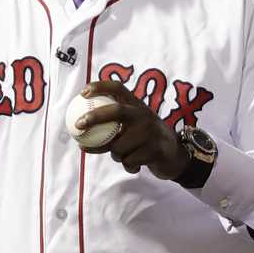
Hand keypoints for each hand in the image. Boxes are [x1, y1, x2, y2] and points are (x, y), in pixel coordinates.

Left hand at [73, 80, 188, 179]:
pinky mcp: (155, 149)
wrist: (175, 156)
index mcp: (137, 105)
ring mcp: (151, 132)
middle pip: (116, 110)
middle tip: (78, 125)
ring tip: (126, 155)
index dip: (100, 87)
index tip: (82, 93)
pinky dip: (128, 165)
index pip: (118, 88)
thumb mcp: (133, 127)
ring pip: (118, 146)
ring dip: (116, 155)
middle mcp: (144, 115)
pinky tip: (137, 164)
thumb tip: (78, 129)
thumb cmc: (145, 140)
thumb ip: (112, 126)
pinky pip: (128, 161)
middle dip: (95, 116)